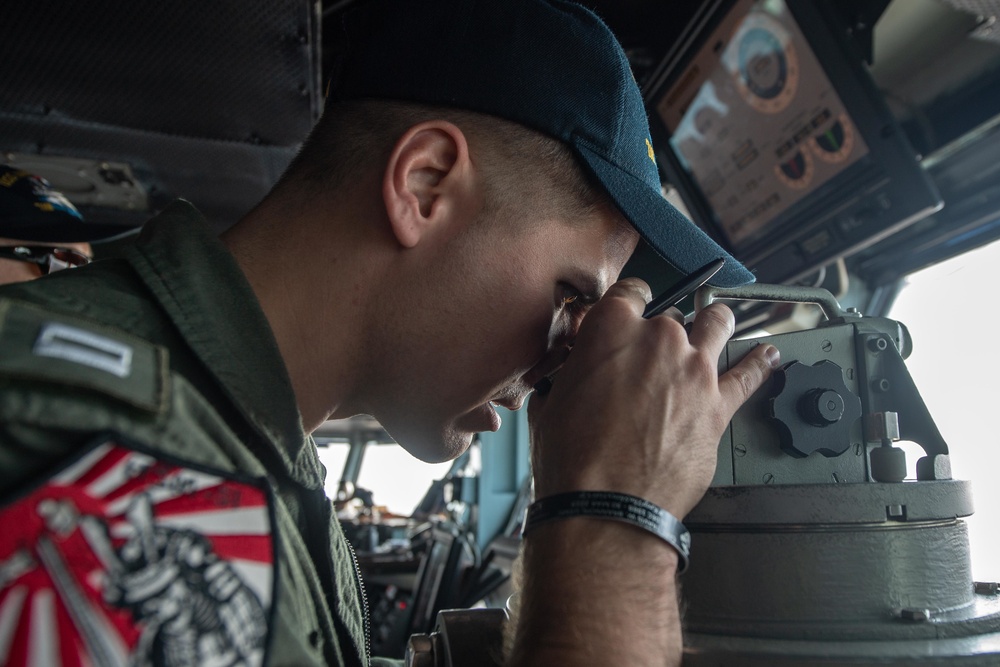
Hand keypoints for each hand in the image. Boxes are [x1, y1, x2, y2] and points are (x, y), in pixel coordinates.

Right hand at [528, 278, 778, 517]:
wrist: (606, 506)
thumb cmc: (574, 460)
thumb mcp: (550, 404)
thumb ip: (568, 376)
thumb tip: (569, 378)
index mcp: (611, 328)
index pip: (630, 291)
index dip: (631, 300)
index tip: (632, 308)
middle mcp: (658, 338)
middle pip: (671, 315)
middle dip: (663, 331)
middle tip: (654, 353)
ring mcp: (695, 369)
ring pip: (717, 324)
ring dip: (714, 324)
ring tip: (716, 325)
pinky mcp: (719, 405)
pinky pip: (749, 374)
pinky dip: (759, 362)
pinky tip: (766, 355)